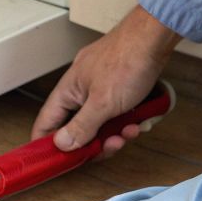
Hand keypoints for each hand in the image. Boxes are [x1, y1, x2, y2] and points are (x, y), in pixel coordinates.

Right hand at [33, 4, 179, 156]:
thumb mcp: (103, 103)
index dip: (49, 144)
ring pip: (100, 121)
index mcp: (68, 90)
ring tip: (130, 131)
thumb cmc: (127, 61)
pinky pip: (116, 112)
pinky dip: (127, 119)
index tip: (60, 163)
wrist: (154, 37)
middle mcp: (80, 88)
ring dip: (116, 132)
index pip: (47, 123)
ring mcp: (100, 86)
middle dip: (95, 141)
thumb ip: (81, 126)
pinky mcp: (118, 85)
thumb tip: (61, 144)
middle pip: (77, 127)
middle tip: (111, 146)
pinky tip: (140, 119)